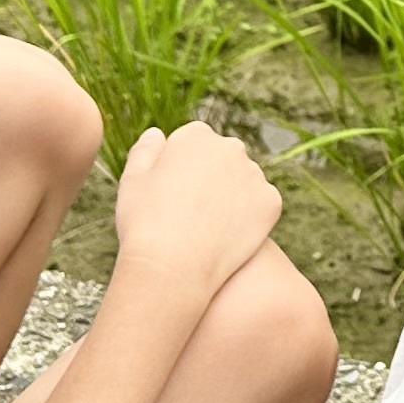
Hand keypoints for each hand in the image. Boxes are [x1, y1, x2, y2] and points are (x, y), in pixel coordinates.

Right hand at [108, 121, 283, 294]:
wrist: (172, 268)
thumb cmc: (145, 223)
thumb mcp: (132, 179)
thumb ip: (145, 149)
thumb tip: (158, 133)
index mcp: (195, 135)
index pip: (193, 144)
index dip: (180, 171)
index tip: (171, 196)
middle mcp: (230, 147)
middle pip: (222, 159)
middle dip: (210, 178)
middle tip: (190, 212)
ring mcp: (254, 174)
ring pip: (243, 182)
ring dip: (231, 196)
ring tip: (208, 226)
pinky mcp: (271, 202)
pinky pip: (261, 205)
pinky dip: (249, 217)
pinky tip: (228, 235)